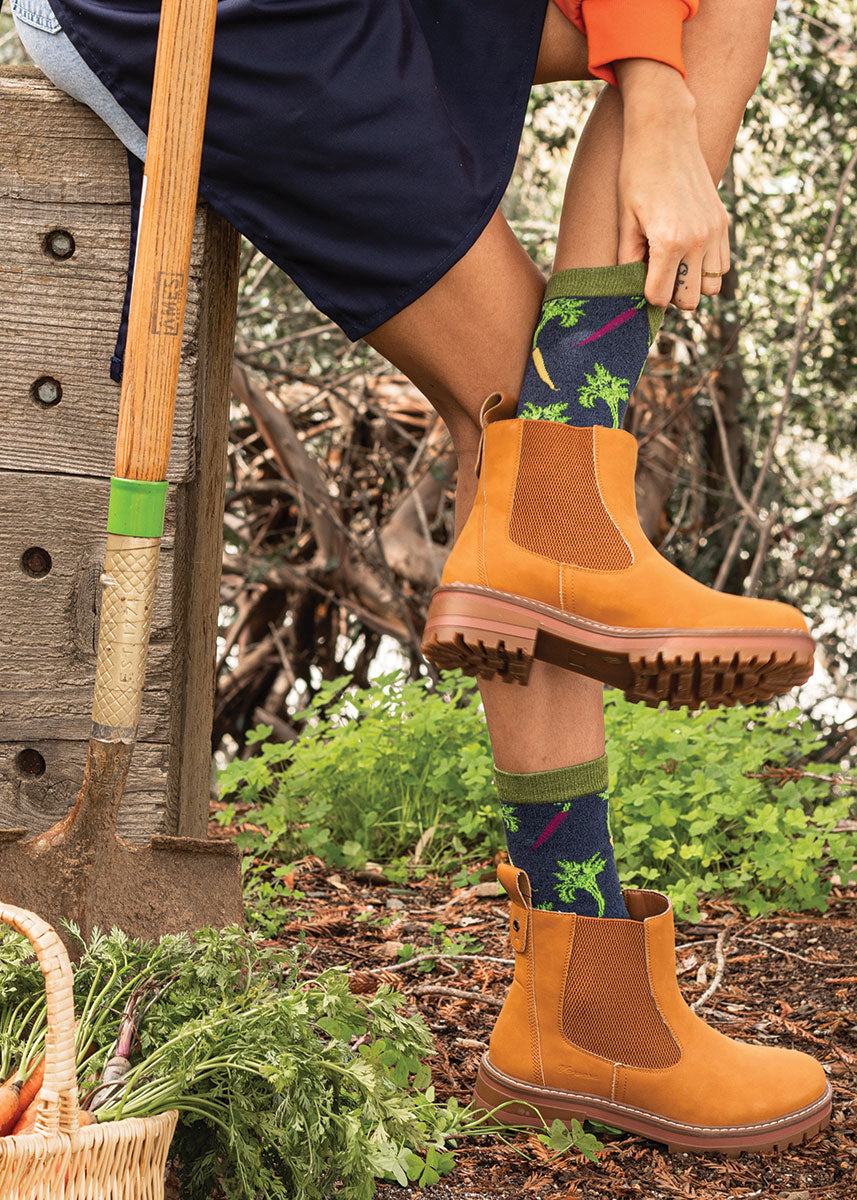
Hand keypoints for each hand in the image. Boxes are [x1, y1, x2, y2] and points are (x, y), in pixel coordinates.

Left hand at [614, 59, 729, 309]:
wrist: (665, 132)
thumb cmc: (636, 174)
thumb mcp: (625, 219)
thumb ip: (629, 259)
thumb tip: (631, 290)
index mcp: (668, 242)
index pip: (660, 297)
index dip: (647, 295)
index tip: (640, 280)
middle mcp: (697, 241)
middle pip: (690, 300)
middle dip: (672, 294)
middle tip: (657, 275)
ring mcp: (714, 232)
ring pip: (711, 288)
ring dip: (692, 283)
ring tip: (674, 266)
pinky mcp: (723, 222)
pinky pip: (723, 265)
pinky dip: (707, 268)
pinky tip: (689, 254)